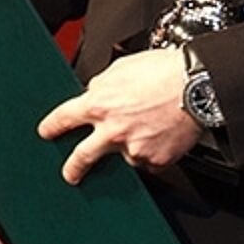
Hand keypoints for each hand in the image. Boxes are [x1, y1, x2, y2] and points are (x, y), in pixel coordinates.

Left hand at [37, 48, 199, 183]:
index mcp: (99, 104)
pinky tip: (160, 136)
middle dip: (73, 168)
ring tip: (144, 131)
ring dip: (127, 148)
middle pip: (82, 157)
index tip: (46, 132)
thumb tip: (95, 93)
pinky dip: (150, 153)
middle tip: (70, 174)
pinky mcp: (155, 160)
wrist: (196, 85)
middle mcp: (112, 130)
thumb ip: (102, 85)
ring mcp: (134, 148)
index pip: (64, 118)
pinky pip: (148, 161)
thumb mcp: (120, 68)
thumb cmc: (162, 72)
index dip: (52, 126)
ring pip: (122, 157)